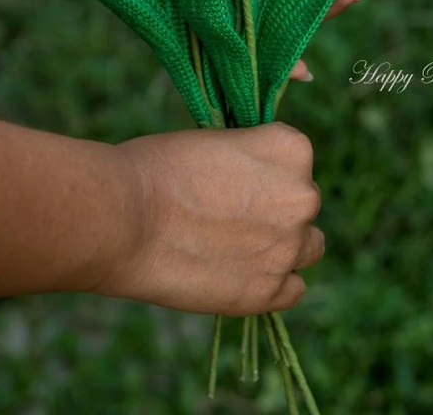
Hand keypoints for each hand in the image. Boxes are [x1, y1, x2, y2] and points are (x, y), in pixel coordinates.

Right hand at [99, 122, 322, 314]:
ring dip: (281, 245)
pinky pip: (292, 289)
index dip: (262, 168)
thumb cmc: (158, 168)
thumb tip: (256, 183)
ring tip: (237, 246)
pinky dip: (271, 284)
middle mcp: (302, 197)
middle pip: (301, 202)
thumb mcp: (216, 140)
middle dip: (274, 207)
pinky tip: (238, 274)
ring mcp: (289, 247)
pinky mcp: (270, 292)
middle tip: (228, 213)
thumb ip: (249, 162)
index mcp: (292, 149)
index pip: (295, 159)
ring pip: (307, 247)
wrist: (125, 219)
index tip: (232, 176)